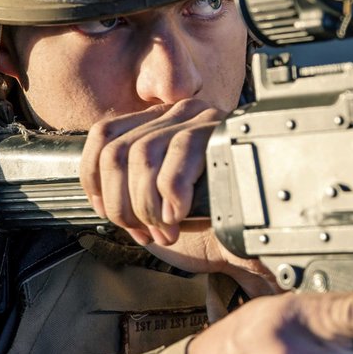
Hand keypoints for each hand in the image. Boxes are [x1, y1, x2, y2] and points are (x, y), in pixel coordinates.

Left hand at [80, 98, 222, 246]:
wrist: (258, 237)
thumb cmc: (212, 222)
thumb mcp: (160, 203)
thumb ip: (131, 190)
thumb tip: (101, 197)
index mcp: (160, 125)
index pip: (104, 135)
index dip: (94, 177)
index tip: (104, 209)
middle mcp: (178, 116)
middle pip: (116, 151)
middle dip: (121, 202)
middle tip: (142, 230)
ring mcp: (201, 121)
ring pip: (141, 155)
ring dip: (145, 205)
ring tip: (164, 228)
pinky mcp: (221, 133)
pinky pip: (179, 154)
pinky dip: (170, 194)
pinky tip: (179, 216)